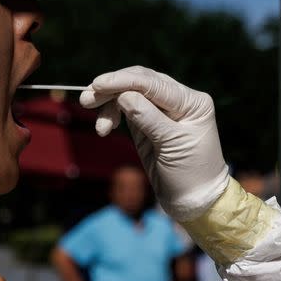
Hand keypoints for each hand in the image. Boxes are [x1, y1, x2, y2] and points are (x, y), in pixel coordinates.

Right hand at [80, 65, 228, 220]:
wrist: (193, 200)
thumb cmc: (189, 173)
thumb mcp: (171, 145)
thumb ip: (148, 118)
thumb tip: (124, 95)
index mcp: (192, 101)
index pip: (153, 83)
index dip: (124, 81)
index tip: (98, 84)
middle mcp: (179, 100)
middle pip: (139, 82)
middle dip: (112, 89)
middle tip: (87, 100)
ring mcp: (163, 109)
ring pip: (129, 94)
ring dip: (109, 105)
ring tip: (100, 128)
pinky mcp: (148, 120)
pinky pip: (125, 108)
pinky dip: (112, 114)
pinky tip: (105, 128)